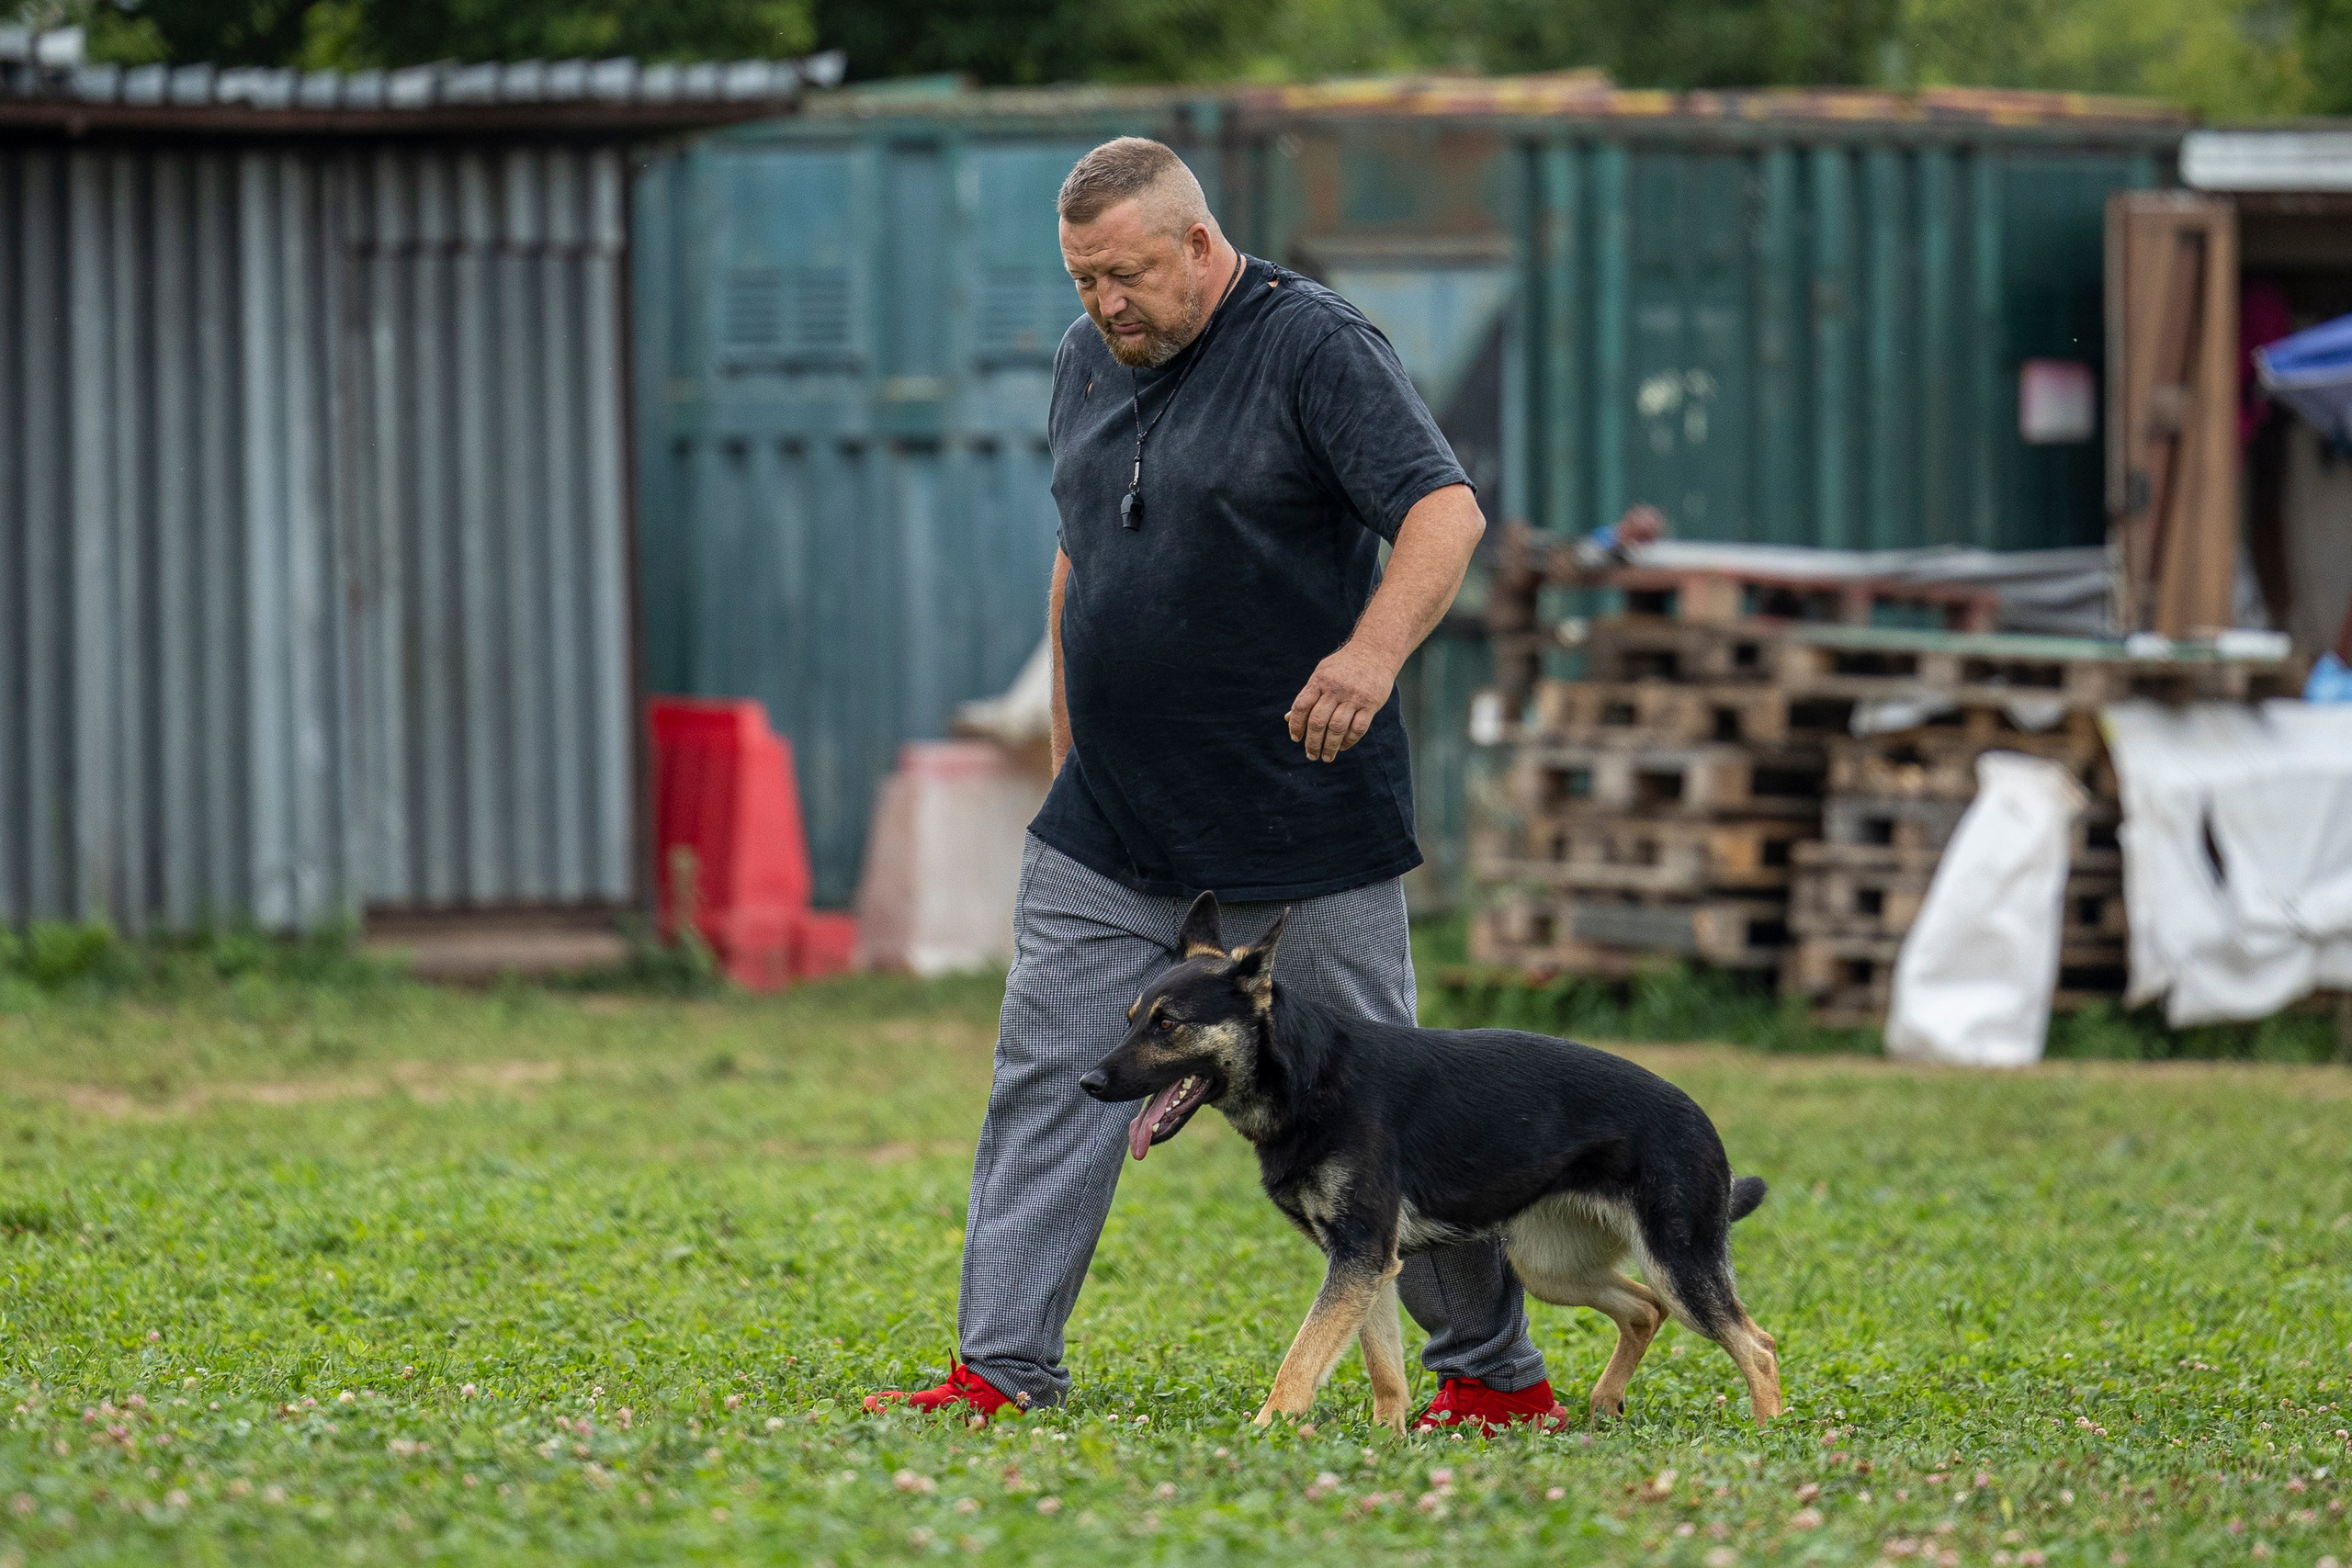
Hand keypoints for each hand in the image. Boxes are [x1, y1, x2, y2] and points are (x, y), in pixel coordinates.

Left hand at [1286, 640, 1396, 762]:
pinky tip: (1342, 746)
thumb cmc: (1343, 666)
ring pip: (1337, 728)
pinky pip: (1358, 728)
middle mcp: (1335, 689)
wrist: (1374, 651)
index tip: (1295, 738)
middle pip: (1318, 721)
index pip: (1302, 706)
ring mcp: (1354, 697)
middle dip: (1312, 742)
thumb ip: (1308, 696)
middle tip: (1310, 755)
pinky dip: (1348, 741)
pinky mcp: (1370, 704)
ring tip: (1326, 757)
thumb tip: (1288, 718)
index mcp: (1320, 681)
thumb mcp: (1321, 675)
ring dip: (1329, 747)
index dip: (1296, 725)